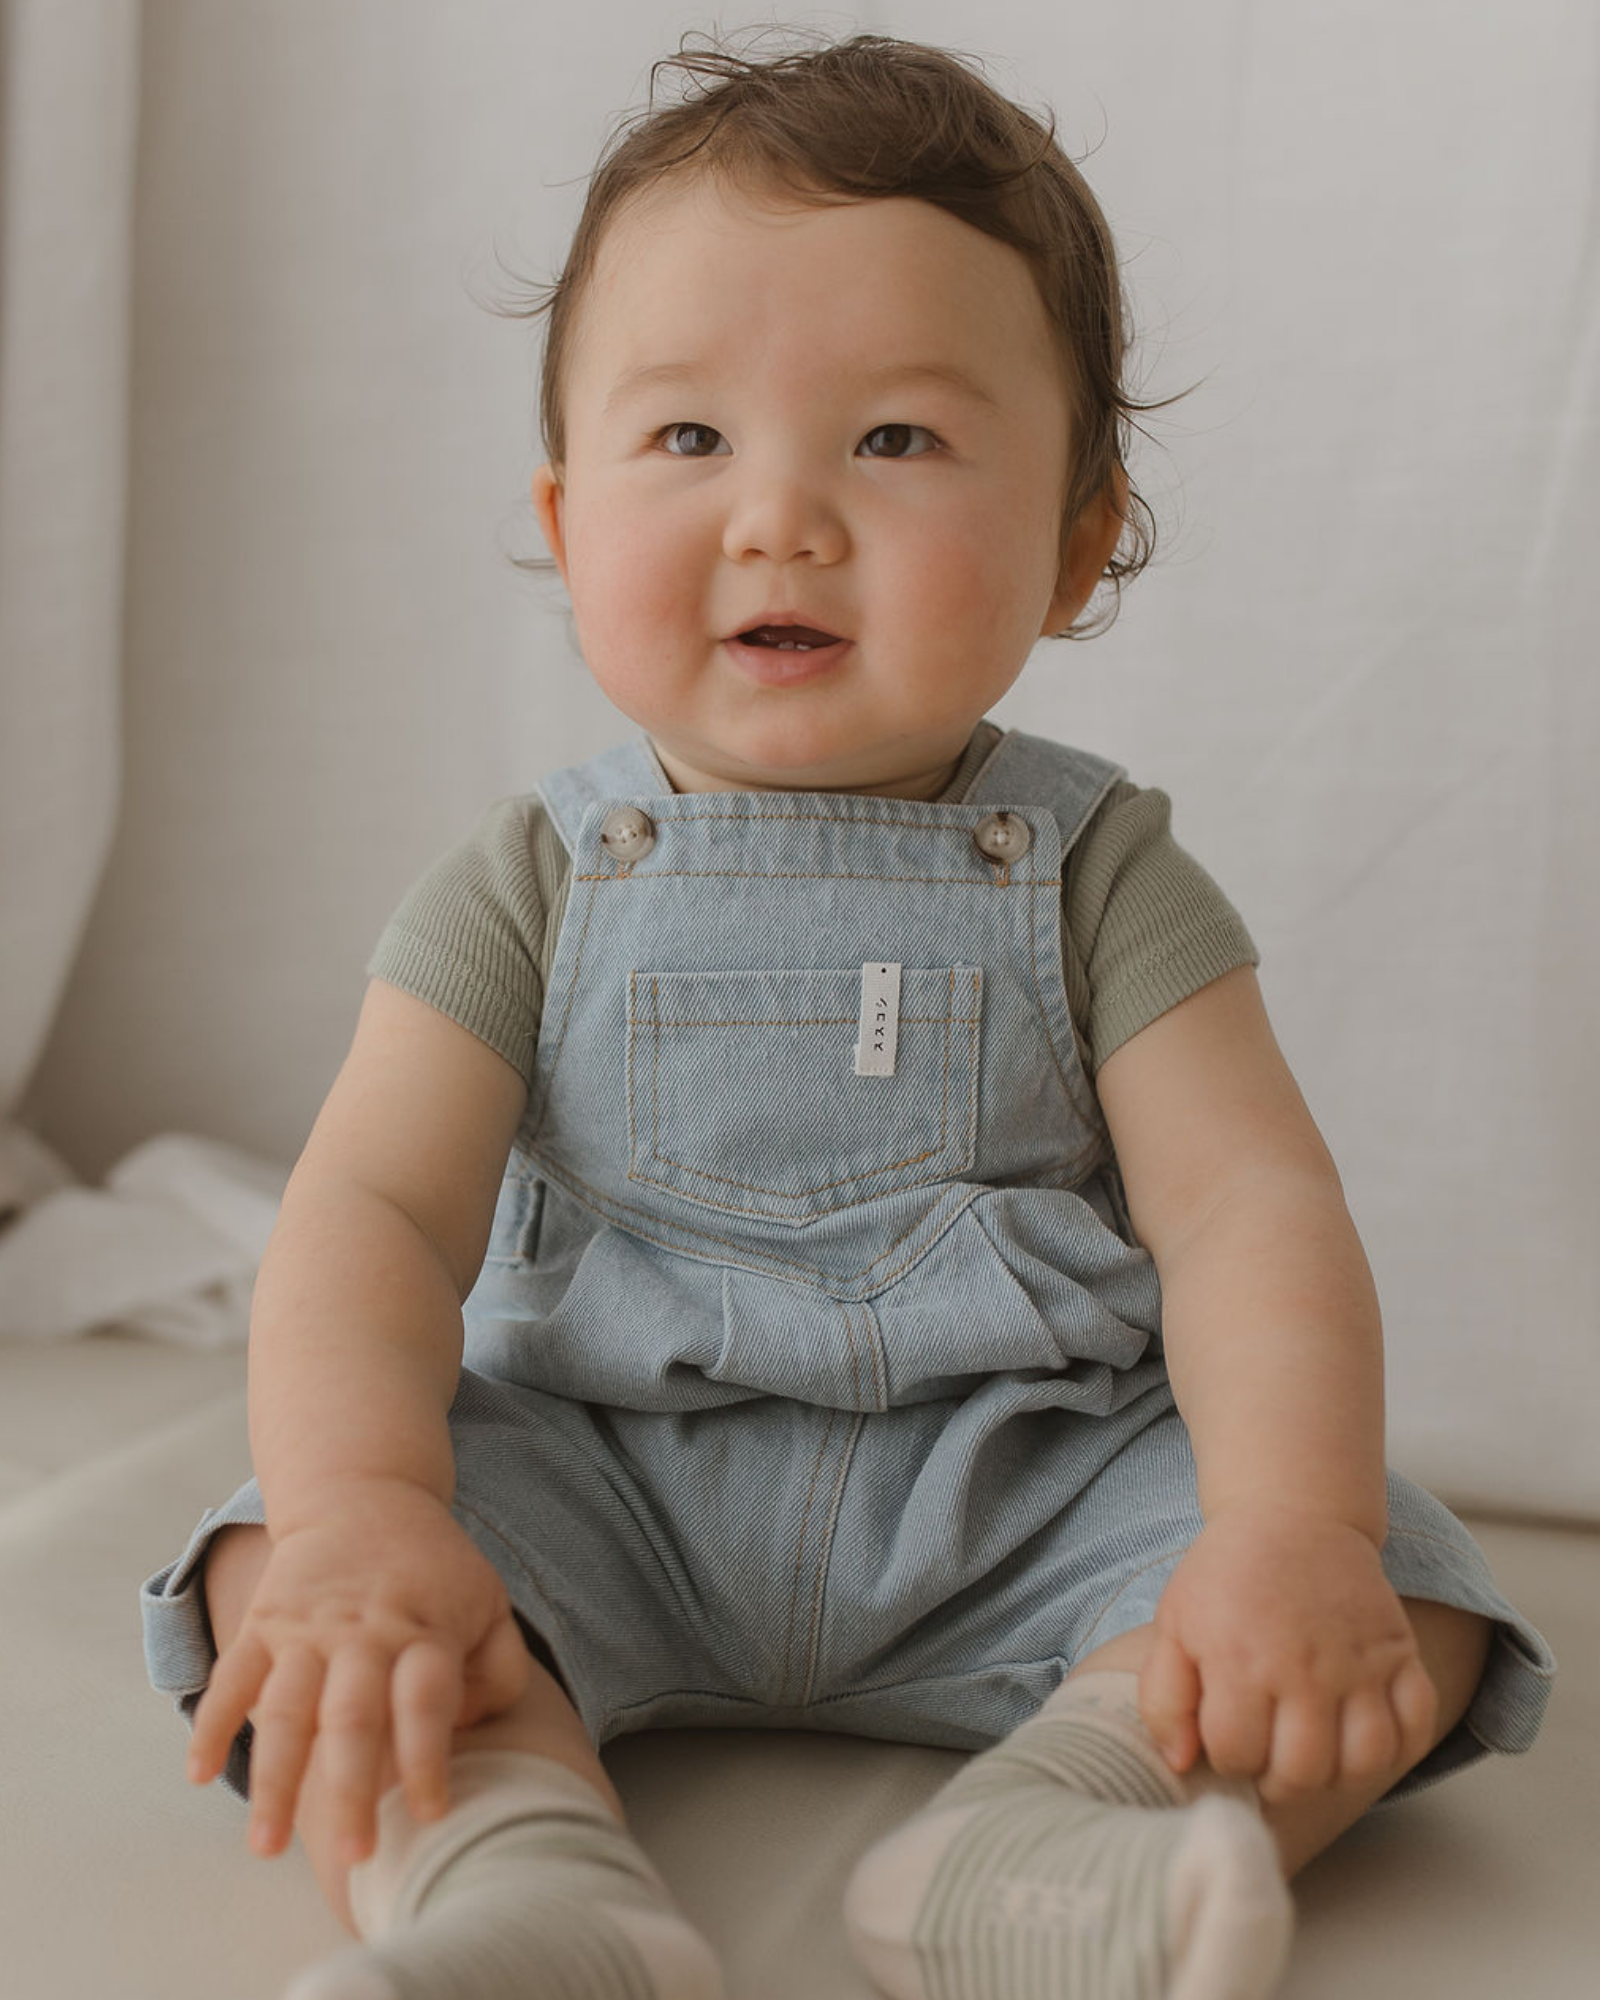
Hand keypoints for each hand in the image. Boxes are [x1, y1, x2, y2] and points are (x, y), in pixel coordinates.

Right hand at [186, 1479, 531, 1863]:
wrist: (364, 1493)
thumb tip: (465, 1734)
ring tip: (265, 1846)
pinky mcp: (265, 1621)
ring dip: (273, 1779)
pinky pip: (233, 1676)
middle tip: (353, 1856)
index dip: (428, 1756)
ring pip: (286, 1708)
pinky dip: (212, 1722)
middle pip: (353, 1715)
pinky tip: (197, 1775)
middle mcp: (364, 1633)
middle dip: (350, 1788)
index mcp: (424, 1631)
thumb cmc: (435, 1568)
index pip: (426, 1699)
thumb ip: (498, 1671)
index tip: (432, 1815)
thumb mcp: (488, 1603)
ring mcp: (308, 1629)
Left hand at [1137, 1506, 1439, 1805]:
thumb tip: (1181, 1763)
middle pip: (1303, 1772)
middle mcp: (1305, 1666)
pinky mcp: (1399, 1652)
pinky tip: (1363, 1736)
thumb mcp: (1174, 1624)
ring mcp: (1359, 1662)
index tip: (1228, 1736)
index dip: (1227, 1758)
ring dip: (1336, 1772)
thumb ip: (1164, 1699)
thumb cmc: (1227, 1574)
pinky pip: (1417, 1726)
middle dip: (1277, 1780)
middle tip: (1270, 1756)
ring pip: (1364, 1762)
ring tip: (1313, 1752)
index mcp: (1240, 1659)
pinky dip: (1398, 1748)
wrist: (1292, 1513)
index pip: (1237, 1754)